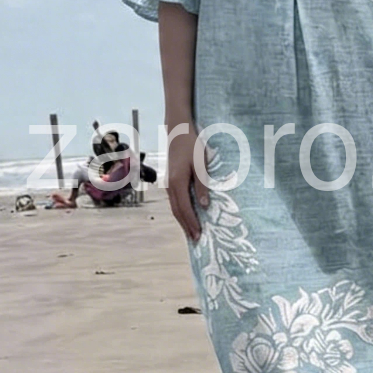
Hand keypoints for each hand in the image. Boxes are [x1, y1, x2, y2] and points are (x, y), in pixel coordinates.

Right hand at [166, 124, 209, 242]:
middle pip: (177, 212)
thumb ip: (202, 185)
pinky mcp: (170, 181)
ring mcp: (168, 184)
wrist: (178, 131)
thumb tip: (204, 206)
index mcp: (177, 183)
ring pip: (174, 207)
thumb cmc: (192, 146)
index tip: (199, 235)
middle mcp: (170, 186)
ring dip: (182, 221)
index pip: (184, 208)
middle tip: (196, 240)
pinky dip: (180, 212)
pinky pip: (174, 201)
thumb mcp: (201, 165)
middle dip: (186, 227)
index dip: (192, 223)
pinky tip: (187, 215)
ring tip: (191, 232)